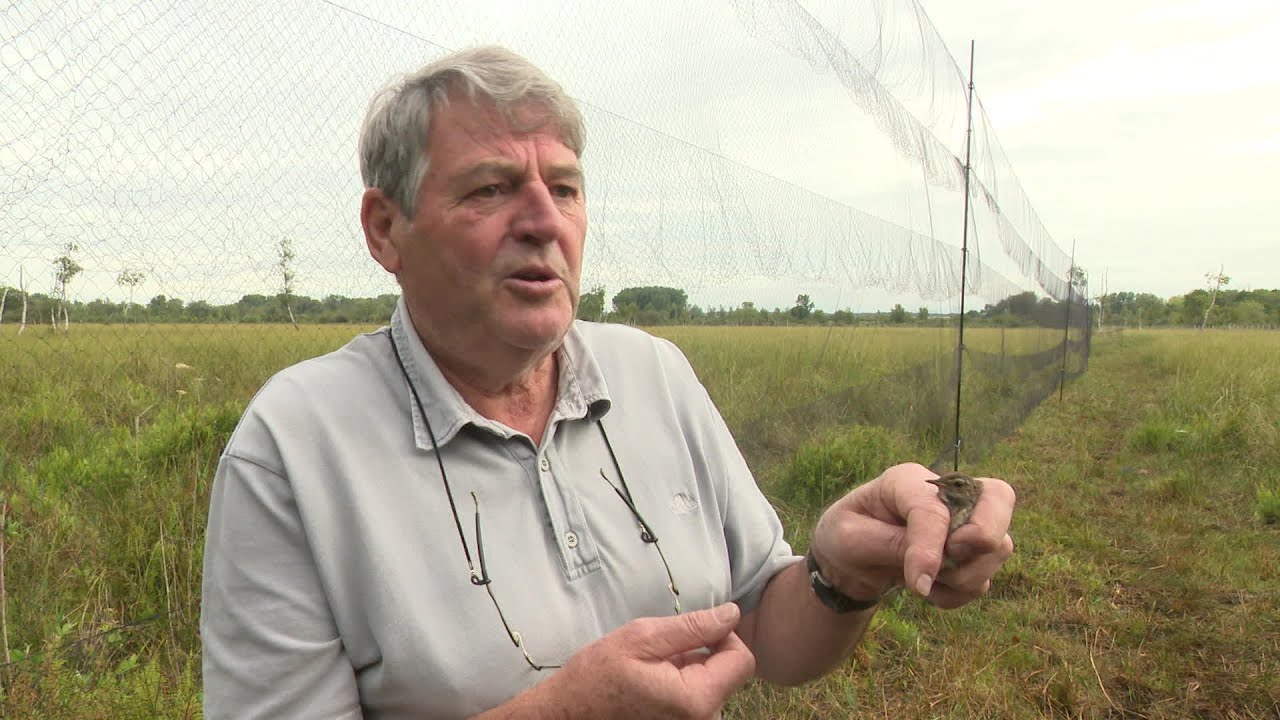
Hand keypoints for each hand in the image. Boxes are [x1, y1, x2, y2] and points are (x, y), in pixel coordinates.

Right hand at [529, 603, 754, 719]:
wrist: (567, 714)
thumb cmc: (597, 676)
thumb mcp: (642, 638)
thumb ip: (692, 626)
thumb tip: (731, 614)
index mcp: (697, 700)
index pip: (742, 660)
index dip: (723, 636)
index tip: (692, 630)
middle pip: (728, 673)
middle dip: (703, 653)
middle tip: (661, 651)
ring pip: (712, 683)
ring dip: (690, 668)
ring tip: (652, 669)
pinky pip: (696, 697)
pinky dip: (681, 683)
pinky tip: (652, 682)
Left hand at [810, 463, 1014, 608]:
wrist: (849, 561)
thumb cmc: (845, 538)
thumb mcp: (849, 538)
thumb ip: (890, 545)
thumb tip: (933, 567)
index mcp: (907, 481)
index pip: (935, 509)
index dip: (931, 547)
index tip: (918, 584)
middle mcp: (945, 495)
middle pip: (999, 497)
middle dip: (985, 534)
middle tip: (954, 557)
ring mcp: (964, 522)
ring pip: (999, 545)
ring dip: (965, 576)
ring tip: (921, 583)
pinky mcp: (971, 554)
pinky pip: (984, 578)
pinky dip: (960, 594)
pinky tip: (929, 592)